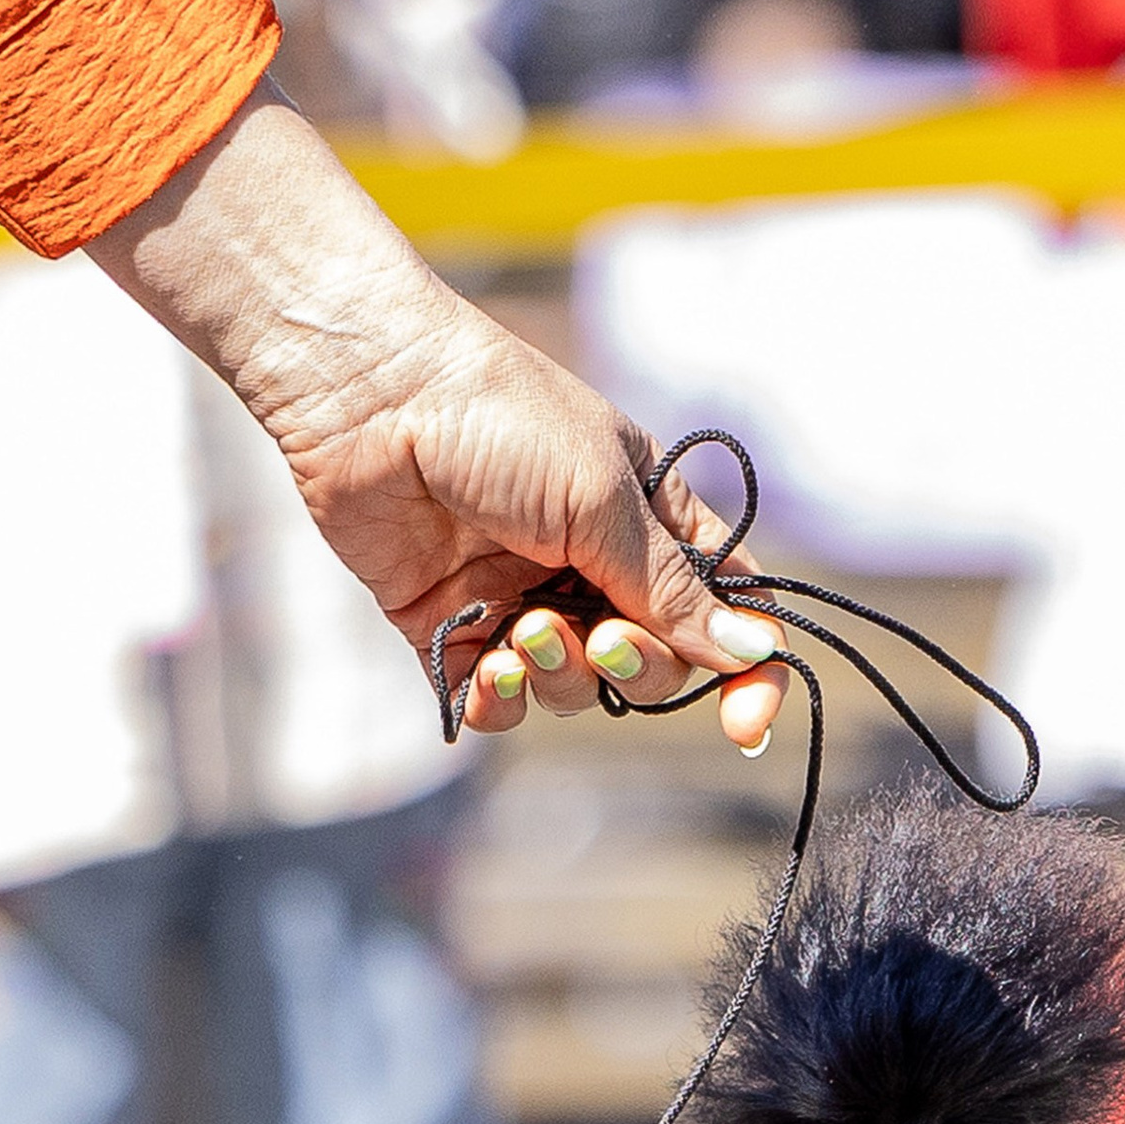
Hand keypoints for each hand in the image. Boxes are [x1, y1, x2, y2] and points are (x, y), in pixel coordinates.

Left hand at [87, 81, 786, 750]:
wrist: (371, 398)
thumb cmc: (499, 420)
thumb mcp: (602, 500)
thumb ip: (672, 589)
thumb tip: (753, 655)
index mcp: (651, 522)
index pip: (726, 613)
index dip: (745, 673)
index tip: (743, 725)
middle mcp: (595, 566)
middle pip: (652, 666)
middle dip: (632, 668)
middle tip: (596, 636)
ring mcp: (524, 599)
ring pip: (575, 689)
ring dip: (558, 676)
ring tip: (519, 631)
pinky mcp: (454, 628)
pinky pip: (498, 700)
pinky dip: (499, 700)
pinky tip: (485, 673)